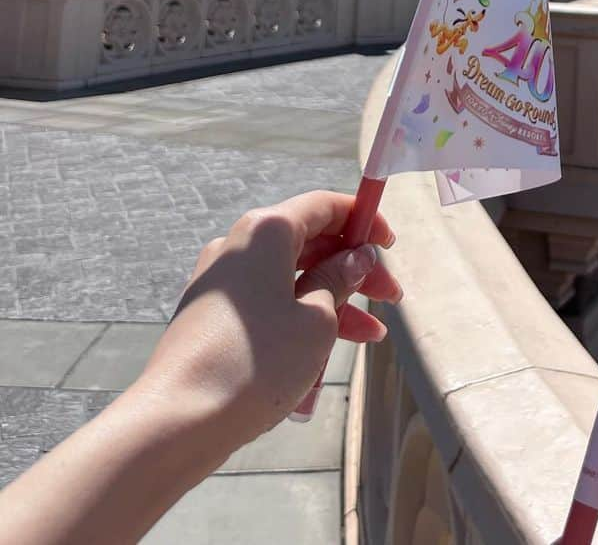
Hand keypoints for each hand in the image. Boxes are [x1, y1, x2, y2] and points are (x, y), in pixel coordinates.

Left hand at [136, 192, 400, 455]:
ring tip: (370, 337)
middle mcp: (239, 245)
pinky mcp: (210, 316)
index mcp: (266, 230)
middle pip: (309, 242)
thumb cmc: (257, 363)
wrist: (178, 420)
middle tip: (390, 298)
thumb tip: (355, 257)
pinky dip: (299, 321)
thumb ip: (339, 281)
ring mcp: (221, 281)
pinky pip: (267, 305)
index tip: (390, 246)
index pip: (325, 205)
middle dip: (354, 270)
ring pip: (290, 279)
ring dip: (333, 303)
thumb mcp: (317, 320)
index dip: (363, 220)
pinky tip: (321, 360)